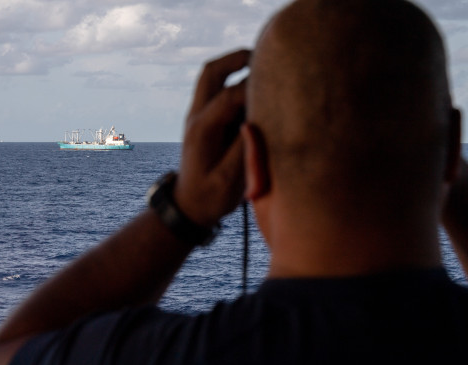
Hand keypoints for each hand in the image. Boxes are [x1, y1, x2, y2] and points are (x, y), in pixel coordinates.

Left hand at [175, 49, 250, 226]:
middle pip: (212, 72)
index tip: (278, 89)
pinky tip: (259, 89)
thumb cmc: (209, 198)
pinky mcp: (206, 119)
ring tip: (264, 65)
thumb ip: (243, 151)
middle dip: (238, 59)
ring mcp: (199, 115)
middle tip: (266, 57)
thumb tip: (257, 123)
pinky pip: (219, 88)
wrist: (189, 206)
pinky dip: (237, 80)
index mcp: (201, 130)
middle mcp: (196, 116)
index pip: (228, 95)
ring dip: (235, 65)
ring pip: (213, 75)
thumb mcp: (227, 182)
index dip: (254, 88)